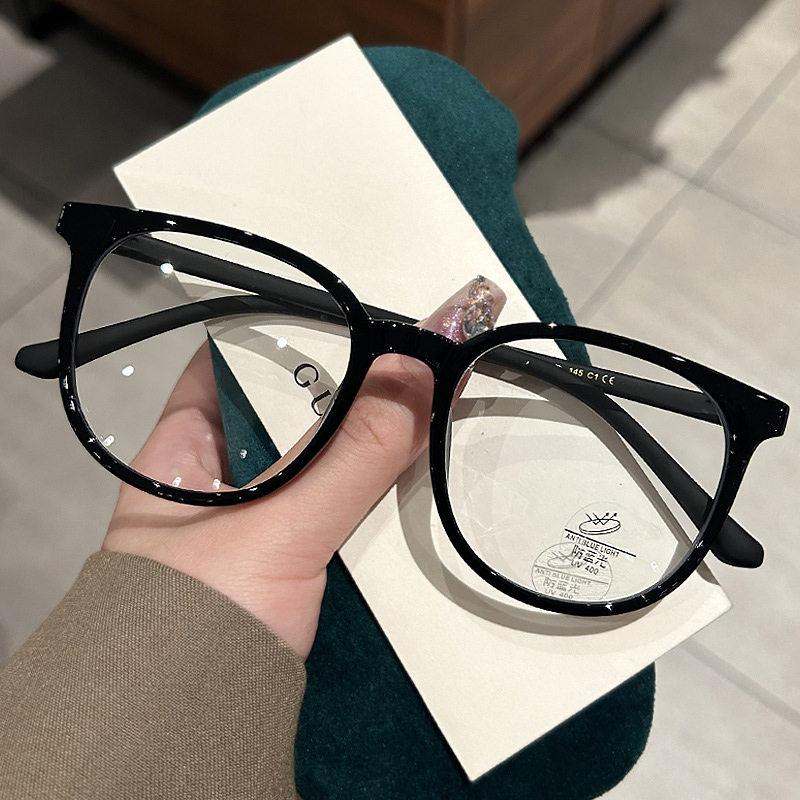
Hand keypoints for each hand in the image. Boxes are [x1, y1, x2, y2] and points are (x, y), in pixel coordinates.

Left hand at [104, 277, 504, 657]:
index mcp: (180, 452)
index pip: (222, 366)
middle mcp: (214, 477)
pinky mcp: (289, 553)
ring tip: (411, 390)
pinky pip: (331, 497)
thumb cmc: (201, 615)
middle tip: (393, 353)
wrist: (198, 726)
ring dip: (358, 433)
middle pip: (280, 408)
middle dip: (336, 384)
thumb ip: (346, 455)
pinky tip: (403, 455)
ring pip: (313, 454)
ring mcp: (254, 516)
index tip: (337, 317)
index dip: (277, 335)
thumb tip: (412, 372)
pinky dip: (365, 479)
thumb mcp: (277, 526)